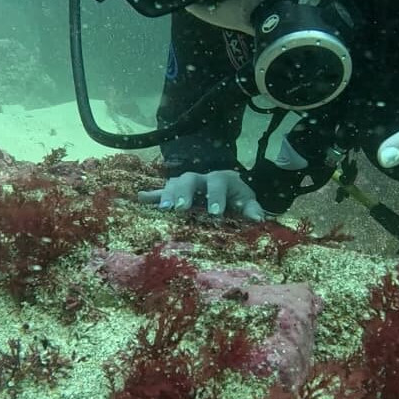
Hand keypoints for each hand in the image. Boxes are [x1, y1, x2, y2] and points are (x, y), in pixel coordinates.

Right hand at [137, 170, 265, 220]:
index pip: (217, 183)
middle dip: (185, 193)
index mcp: (220, 179)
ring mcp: (185, 184)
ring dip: (167, 195)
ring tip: (163, 210)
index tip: (215, 213)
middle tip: (182, 208)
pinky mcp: (175, 192)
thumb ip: (251, 209)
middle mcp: (200, 179)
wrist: (227, 189)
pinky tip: (140, 198)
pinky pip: (161, 191)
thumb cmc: (236, 197)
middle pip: (190, 179)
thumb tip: (258, 219)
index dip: (216, 196)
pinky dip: (151, 195)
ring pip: (174, 184)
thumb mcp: (246, 201)